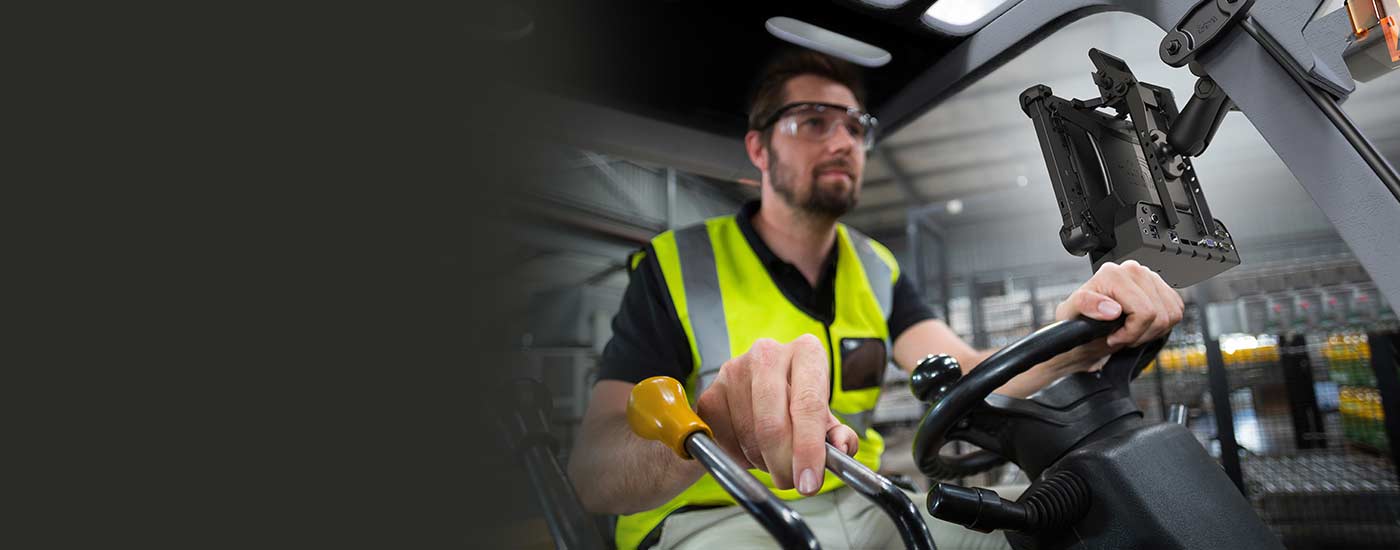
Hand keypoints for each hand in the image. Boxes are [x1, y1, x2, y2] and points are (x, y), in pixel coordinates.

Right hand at [695, 334, 859, 495]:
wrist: (754, 395)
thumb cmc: (795, 404)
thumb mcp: (825, 418)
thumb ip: (839, 435)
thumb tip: (843, 448)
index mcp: (806, 352)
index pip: (808, 404)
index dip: (809, 449)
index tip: (810, 482)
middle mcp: (768, 353)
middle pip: (772, 424)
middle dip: (784, 464)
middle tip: (791, 482)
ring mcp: (733, 371)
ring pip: (749, 437)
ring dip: (764, 462)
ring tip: (774, 458)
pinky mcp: (710, 393)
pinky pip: (725, 441)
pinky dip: (740, 458)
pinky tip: (751, 449)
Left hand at [1055, 260, 1184, 349]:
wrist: (1086, 328)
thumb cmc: (1078, 320)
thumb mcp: (1071, 313)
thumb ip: (1087, 305)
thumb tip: (1112, 308)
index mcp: (1113, 273)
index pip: (1144, 312)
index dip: (1130, 333)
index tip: (1112, 337)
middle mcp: (1133, 270)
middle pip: (1159, 316)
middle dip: (1140, 334)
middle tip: (1120, 335)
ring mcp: (1151, 277)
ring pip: (1171, 315)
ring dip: (1151, 332)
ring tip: (1129, 330)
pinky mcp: (1163, 288)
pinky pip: (1177, 312)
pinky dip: (1161, 326)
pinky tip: (1141, 325)